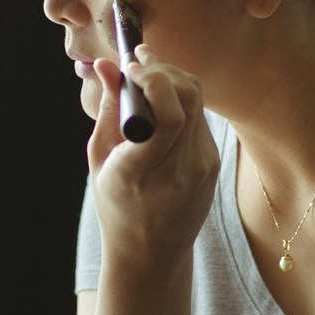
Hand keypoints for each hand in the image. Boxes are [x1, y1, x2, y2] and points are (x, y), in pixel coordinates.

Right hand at [87, 45, 220, 272]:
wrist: (151, 253)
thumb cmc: (116, 205)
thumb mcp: (100, 160)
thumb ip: (108, 110)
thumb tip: (107, 65)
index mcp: (142, 173)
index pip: (167, 116)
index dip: (152, 80)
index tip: (129, 68)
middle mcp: (180, 170)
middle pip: (189, 98)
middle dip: (163, 70)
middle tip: (139, 62)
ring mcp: (203, 168)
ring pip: (197, 102)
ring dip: (173, 79)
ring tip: (147, 75)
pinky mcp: (213, 164)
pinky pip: (200, 118)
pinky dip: (181, 100)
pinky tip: (162, 99)